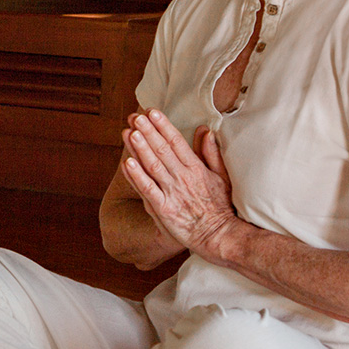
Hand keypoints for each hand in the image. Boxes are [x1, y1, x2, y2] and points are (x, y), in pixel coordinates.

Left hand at [122, 110, 239, 262]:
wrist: (220, 236)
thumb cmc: (221, 207)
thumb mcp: (222, 177)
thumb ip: (212, 153)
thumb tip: (205, 130)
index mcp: (196, 168)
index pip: (176, 142)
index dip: (163, 126)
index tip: (152, 112)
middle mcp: (182, 177)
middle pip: (162, 150)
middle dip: (148, 132)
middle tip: (135, 117)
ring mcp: (172, 192)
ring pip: (152, 166)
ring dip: (140, 148)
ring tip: (128, 132)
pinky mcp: (163, 208)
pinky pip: (147, 189)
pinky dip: (136, 176)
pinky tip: (126, 163)